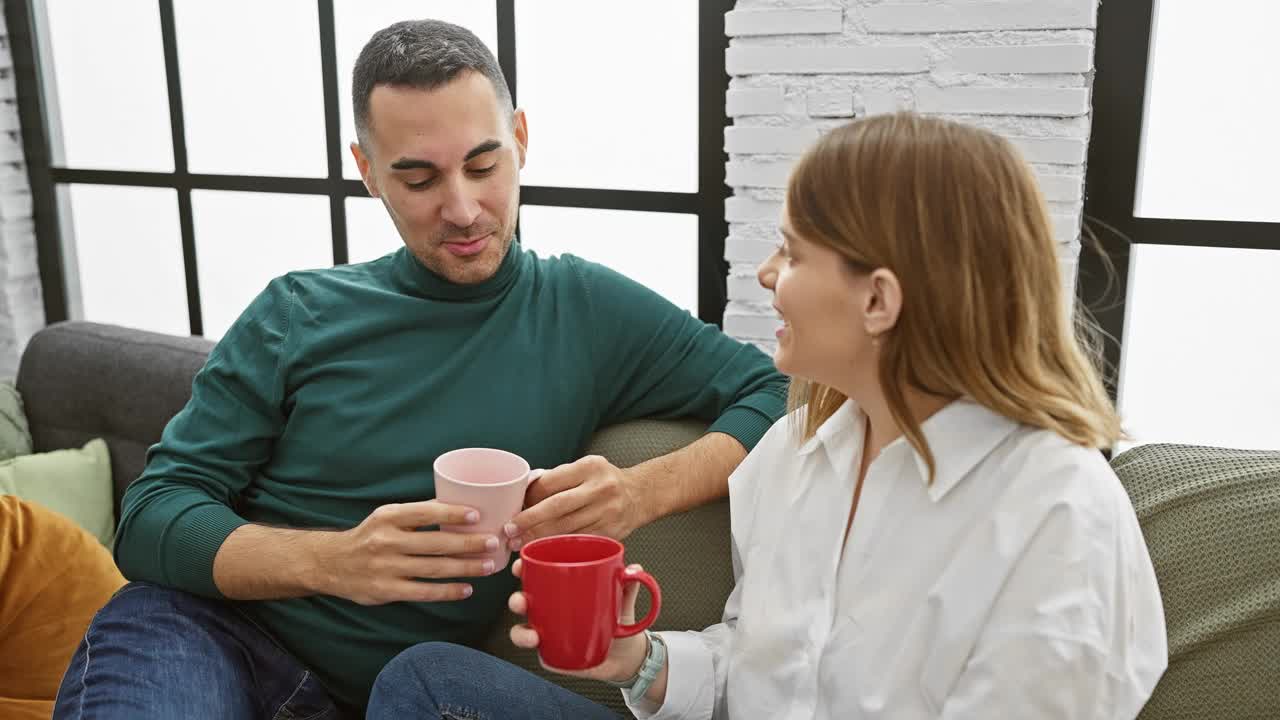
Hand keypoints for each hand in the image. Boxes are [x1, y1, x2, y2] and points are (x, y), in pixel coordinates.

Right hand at [315, 500, 500, 605]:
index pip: (425, 512)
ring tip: (487, 566)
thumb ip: (417, 513)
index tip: (478, 514)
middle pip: (435, 543)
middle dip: (468, 543)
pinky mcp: (386, 591)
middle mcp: (387, 541)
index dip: (452, 513)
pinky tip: (466, 589)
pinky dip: (447, 591)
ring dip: (465, 568)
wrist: (331, 563)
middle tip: (493, 542)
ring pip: (434, 569)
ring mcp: (386, 568)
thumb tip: (459, 505)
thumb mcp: (387, 516)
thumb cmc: (370, 536)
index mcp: (389, 517)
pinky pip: (424, 592)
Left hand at [505, 455, 644, 548]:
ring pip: (566, 528)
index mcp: (590, 467)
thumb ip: (559, 478)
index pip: (551, 482)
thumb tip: (523, 495)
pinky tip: (544, 550)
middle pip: (557, 507)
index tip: (514, 508)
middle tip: (510, 530)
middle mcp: (600, 488)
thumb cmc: (604, 481)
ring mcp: (608, 512)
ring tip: (520, 544)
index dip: (530, 497)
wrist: (641, 494)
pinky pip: (579, 541)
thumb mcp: (585, 468)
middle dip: (530, 520)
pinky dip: (559, 547)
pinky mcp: (611, 532)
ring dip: (540, 538)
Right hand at [507, 558, 650, 682]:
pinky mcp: (556, 655)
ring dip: (521, 633)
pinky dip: (539, 655)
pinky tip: (543, 651)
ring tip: (534, 636)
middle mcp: (550, 611)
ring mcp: (550, 634)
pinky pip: (541, 655)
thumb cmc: (620, 618)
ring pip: (524, 631)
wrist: (629, 654)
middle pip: (524, 602)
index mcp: (561, 590)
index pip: (537, 576)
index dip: (523, 569)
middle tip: (522, 602)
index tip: (520, 565)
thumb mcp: (623, 599)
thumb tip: (634, 569)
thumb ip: (629, 585)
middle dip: (516, 600)